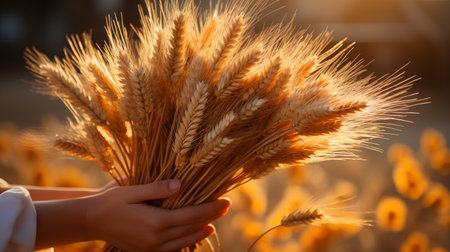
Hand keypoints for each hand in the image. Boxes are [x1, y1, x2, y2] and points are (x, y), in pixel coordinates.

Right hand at [86, 180, 230, 251]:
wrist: (91, 221)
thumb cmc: (111, 201)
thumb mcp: (132, 190)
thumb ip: (157, 188)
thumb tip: (181, 185)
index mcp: (155, 221)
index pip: (191, 215)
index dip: (210, 208)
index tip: (225, 201)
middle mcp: (156, 238)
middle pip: (191, 228)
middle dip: (210, 217)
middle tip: (225, 207)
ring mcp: (151, 247)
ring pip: (183, 242)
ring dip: (200, 232)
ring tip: (213, 224)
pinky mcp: (146, 251)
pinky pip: (171, 249)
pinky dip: (185, 242)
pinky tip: (191, 236)